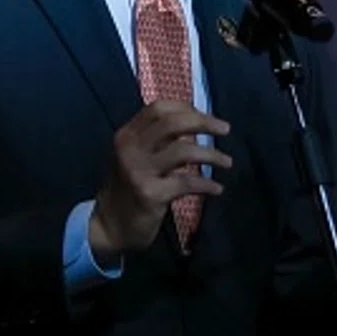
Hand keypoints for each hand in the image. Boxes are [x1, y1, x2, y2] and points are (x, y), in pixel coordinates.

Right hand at [88, 101, 230, 260]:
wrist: (109, 227)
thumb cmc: (127, 189)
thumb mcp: (133, 157)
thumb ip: (155, 140)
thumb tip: (194, 122)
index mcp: (127, 135)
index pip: (158, 108)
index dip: (186, 108)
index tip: (205, 117)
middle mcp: (130, 148)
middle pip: (172, 123)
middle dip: (203, 122)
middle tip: (225, 129)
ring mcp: (139, 171)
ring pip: (184, 151)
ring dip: (211, 154)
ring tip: (227, 162)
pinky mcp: (151, 194)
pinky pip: (187, 183)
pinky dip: (207, 185)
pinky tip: (217, 189)